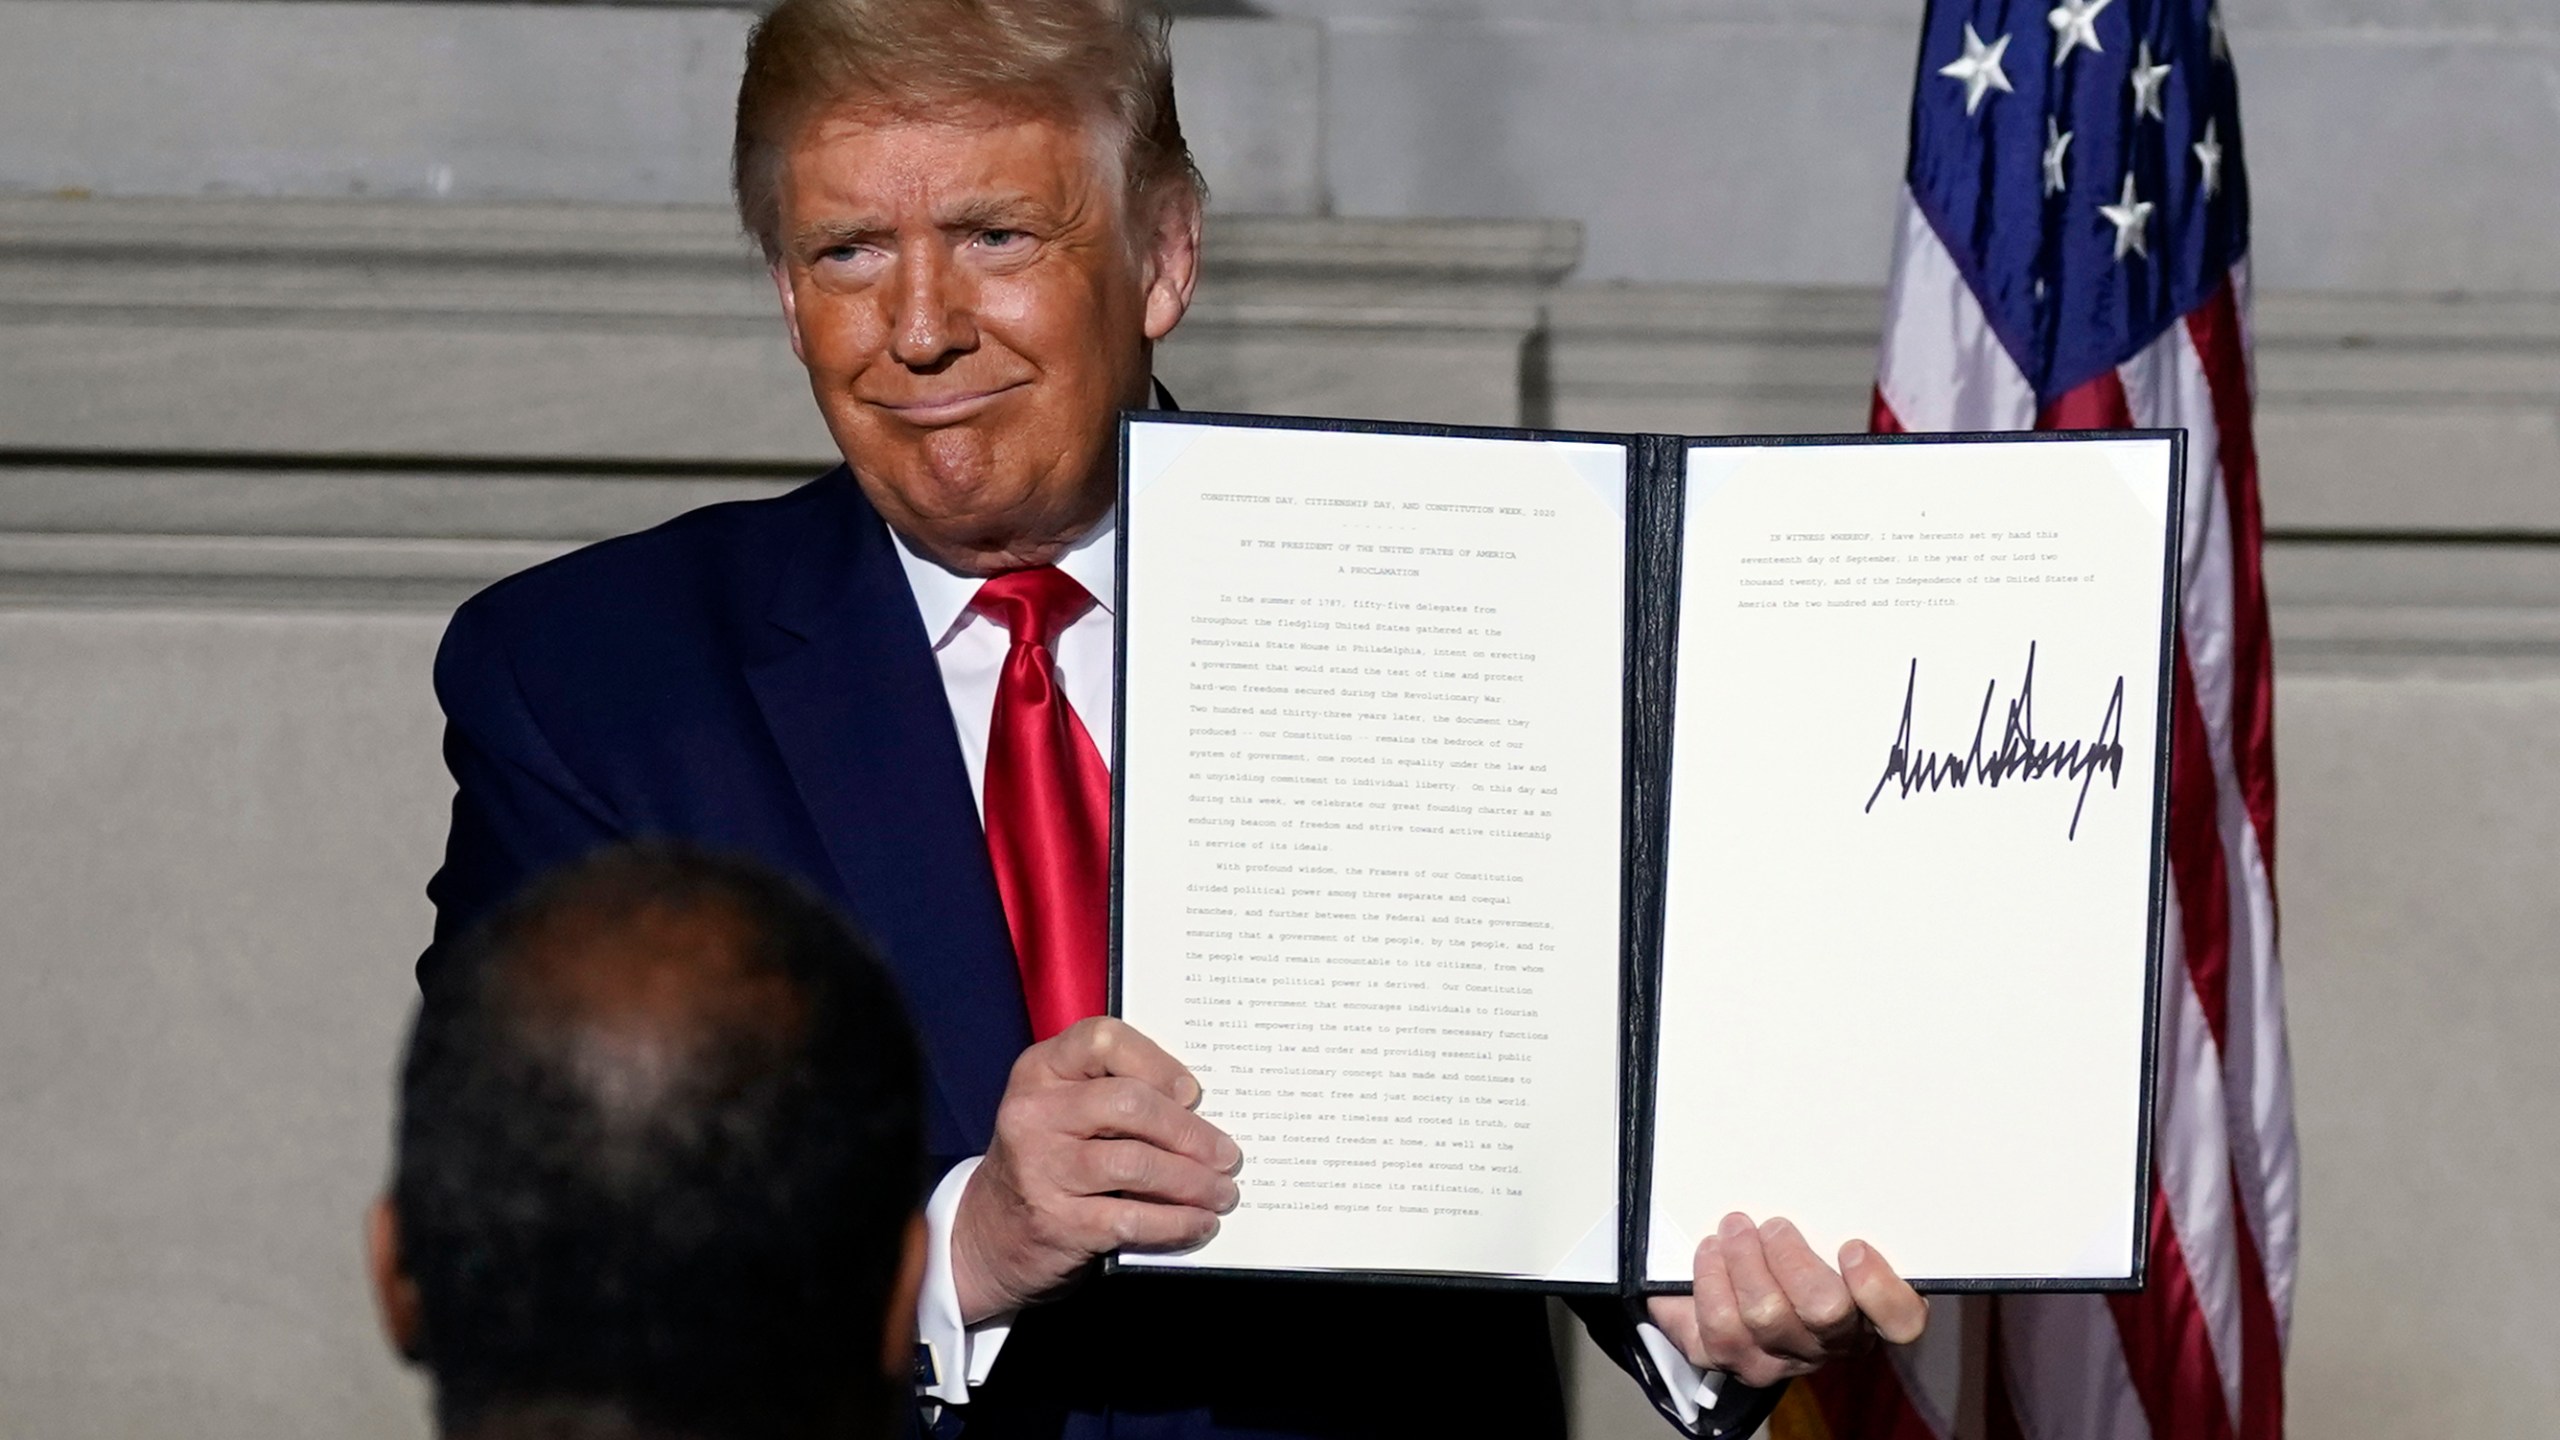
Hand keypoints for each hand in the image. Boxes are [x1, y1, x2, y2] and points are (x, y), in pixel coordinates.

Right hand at [950, 1017, 1240, 1322]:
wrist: (988, 1235)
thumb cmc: (1047, 1160)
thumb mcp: (1062, 1111)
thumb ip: (1112, 1094)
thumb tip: (1200, 1110)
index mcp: (1040, 1071)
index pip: (1102, 1040)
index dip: (1155, 1062)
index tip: (1191, 1092)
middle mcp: (1033, 1113)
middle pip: (1129, 1105)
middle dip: (1189, 1132)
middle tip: (1226, 1154)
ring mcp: (1041, 1168)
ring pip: (1137, 1163)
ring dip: (1193, 1181)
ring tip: (1223, 1191)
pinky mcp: (1056, 1221)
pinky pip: (1132, 1218)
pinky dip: (1177, 1222)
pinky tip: (1199, 1223)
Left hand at [1645, 1212, 1928, 1388]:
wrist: (1725, 1284)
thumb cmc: (1785, 1250)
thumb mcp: (1821, 1226)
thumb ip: (1832, 1211)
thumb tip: (1826, 1158)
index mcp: (1868, 1309)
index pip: (1902, 1321)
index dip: (1880, 1289)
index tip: (1852, 1246)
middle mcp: (1830, 1343)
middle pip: (1825, 1312)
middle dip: (1793, 1259)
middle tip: (1775, 1225)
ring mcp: (1780, 1357)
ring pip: (1765, 1316)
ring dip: (1745, 1262)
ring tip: (1735, 1228)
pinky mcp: (1730, 1360)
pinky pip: (1720, 1327)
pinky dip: (1711, 1280)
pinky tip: (1711, 1252)